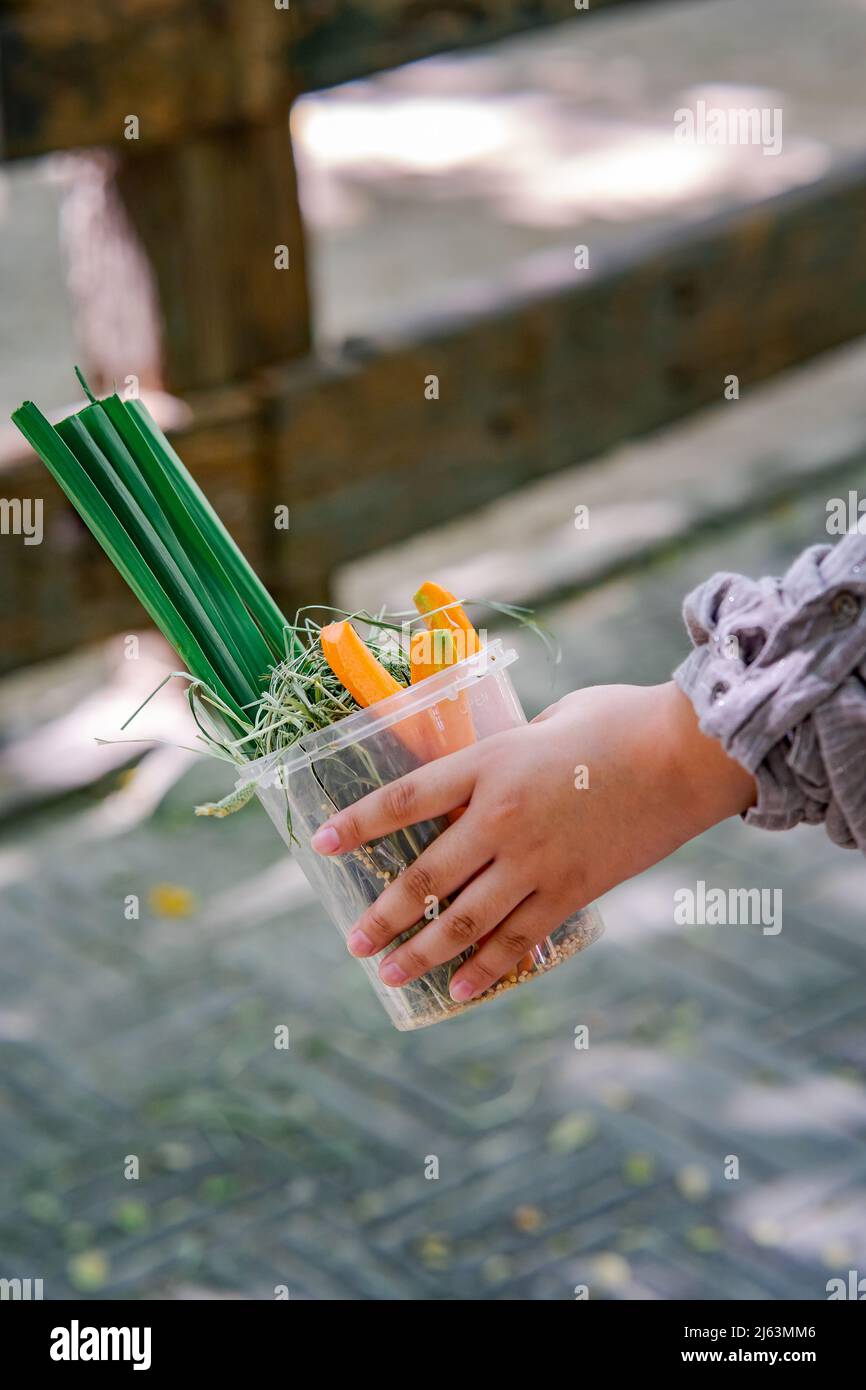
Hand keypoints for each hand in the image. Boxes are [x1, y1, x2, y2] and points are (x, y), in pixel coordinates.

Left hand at [311, 682, 755, 1001]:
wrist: (688, 754)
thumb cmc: (619, 722)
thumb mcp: (546, 723)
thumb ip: (507, 755)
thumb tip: (487, 782)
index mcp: (489, 765)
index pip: (404, 800)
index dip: (358, 824)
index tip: (321, 845)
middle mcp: (502, 818)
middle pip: (424, 876)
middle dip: (381, 915)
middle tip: (354, 942)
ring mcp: (536, 861)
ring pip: (462, 920)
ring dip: (419, 952)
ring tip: (389, 975)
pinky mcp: (572, 891)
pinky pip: (518, 939)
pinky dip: (486, 968)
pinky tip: (461, 989)